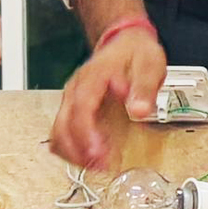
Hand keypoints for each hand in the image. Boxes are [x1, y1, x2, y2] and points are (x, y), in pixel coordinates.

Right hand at [49, 24, 168, 171]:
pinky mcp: (73, 108)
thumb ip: (144, 89)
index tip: (97, 152)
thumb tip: (139, 111)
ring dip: (73, 153)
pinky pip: (62, 133)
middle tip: (101, 166)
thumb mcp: (149, 65)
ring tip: (97, 166)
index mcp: (92, 77)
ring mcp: (71, 99)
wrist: (125, 42)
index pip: (81, 108)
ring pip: (58, 132)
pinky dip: (72, 149)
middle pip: (62, 124)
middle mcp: (75, 89)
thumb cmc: (135, 53)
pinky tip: (90, 157)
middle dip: (78, 151)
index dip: (86, 133)